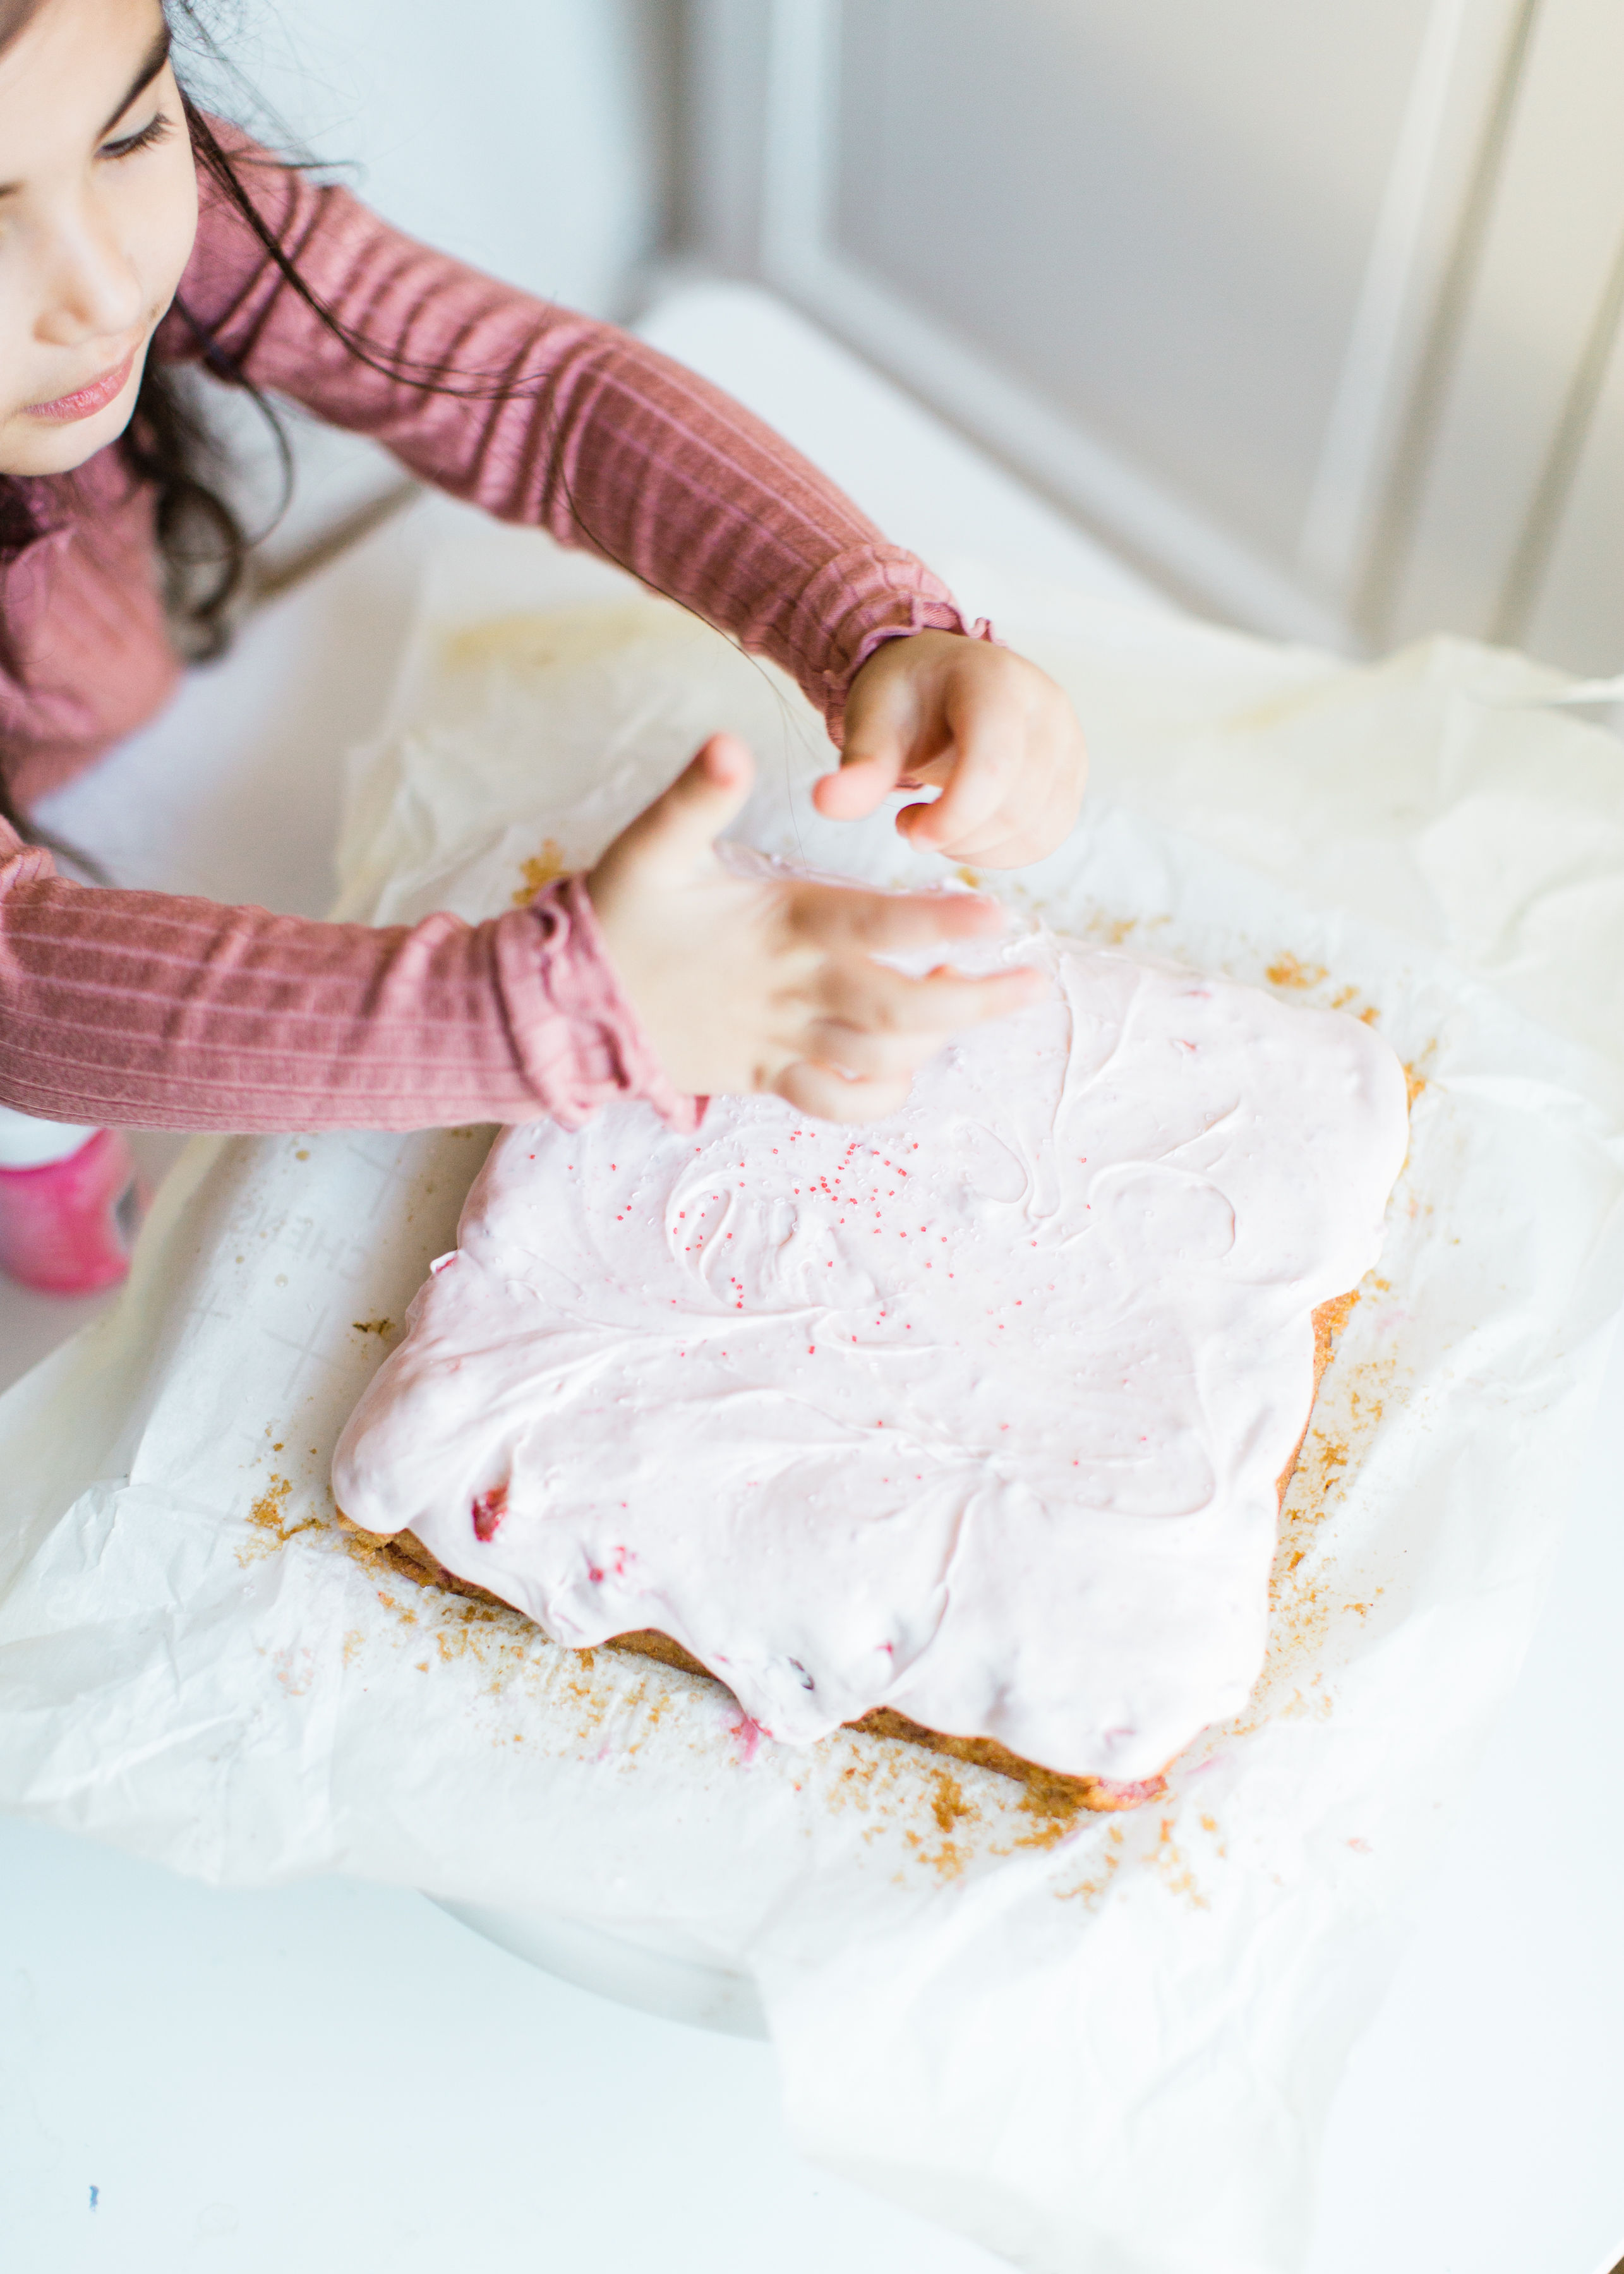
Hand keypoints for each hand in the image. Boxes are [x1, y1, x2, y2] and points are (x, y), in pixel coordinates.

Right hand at [588, 733, 1044, 1120]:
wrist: (563, 1006)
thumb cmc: (618, 916)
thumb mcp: (650, 845)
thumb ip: (697, 795)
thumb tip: (728, 742)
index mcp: (782, 925)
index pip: (878, 926)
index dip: (941, 923)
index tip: (998, 915)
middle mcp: (793, 991)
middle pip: (903, 1010)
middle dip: (975, 1001)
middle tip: (1032, 982)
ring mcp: (781, 1042)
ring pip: (880, 1059)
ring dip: (936, 1041)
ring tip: (968, 1003)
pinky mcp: (765, 1078)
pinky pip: (837, 1103)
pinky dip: (881, 1094)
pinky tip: (907, 1064)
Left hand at [816, 629, 1085, 866]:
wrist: (939, 681)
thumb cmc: (904, 697)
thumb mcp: (871, 721)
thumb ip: (858, 766)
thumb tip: (825, 803)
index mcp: (996, 681)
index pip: (994, 764)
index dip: (955, 815)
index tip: (909, 833)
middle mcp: (1046, 707)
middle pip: (1016, 806)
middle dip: (957, 835)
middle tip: (909, 823)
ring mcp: (1069, 742)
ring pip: (1035, 830)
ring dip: (977, 848)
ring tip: (934, 823)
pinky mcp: (1072, 776)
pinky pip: (1046, 837)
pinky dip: (1001, 852)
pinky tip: (964, 830)